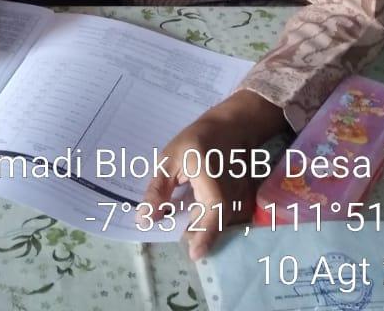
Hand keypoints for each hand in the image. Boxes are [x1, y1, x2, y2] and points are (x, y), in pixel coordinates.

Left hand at [143, 90, 285, 260]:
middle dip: (195, 233)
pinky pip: (222, 217)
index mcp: (212, 181)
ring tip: (183, 223)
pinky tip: (194, 214)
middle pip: (214, 224)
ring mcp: (238, 198)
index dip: (205, 236)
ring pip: (218, 222)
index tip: (195, 254)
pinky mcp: (240, 200)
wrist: (229, 128)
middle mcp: (230, 193)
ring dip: (201, 227)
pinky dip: (207, 220)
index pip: (213, 214)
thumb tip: (144, 219)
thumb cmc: (195, 140)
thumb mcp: (169, 160)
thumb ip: (157, 191)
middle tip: (176, 234)